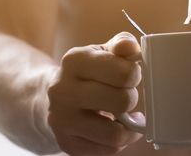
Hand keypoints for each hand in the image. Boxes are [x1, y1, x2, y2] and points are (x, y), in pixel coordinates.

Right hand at [47, 32, 142, 155]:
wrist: (55, 97)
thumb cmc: (90, 71)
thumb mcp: (103, 51)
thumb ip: (122, 45)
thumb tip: (132, 48)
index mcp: (75, 60)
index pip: (124, 73)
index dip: (135, 75)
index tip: (130, 75)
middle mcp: (63, 90)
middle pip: (122, 102)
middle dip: (131, 98)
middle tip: (126, 94)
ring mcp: (62, 120)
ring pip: (115, 134)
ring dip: (128, 126)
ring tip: (126, 115)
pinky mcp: (66, 143)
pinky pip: (107, 149)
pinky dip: (118, 140)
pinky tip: (114, 127)